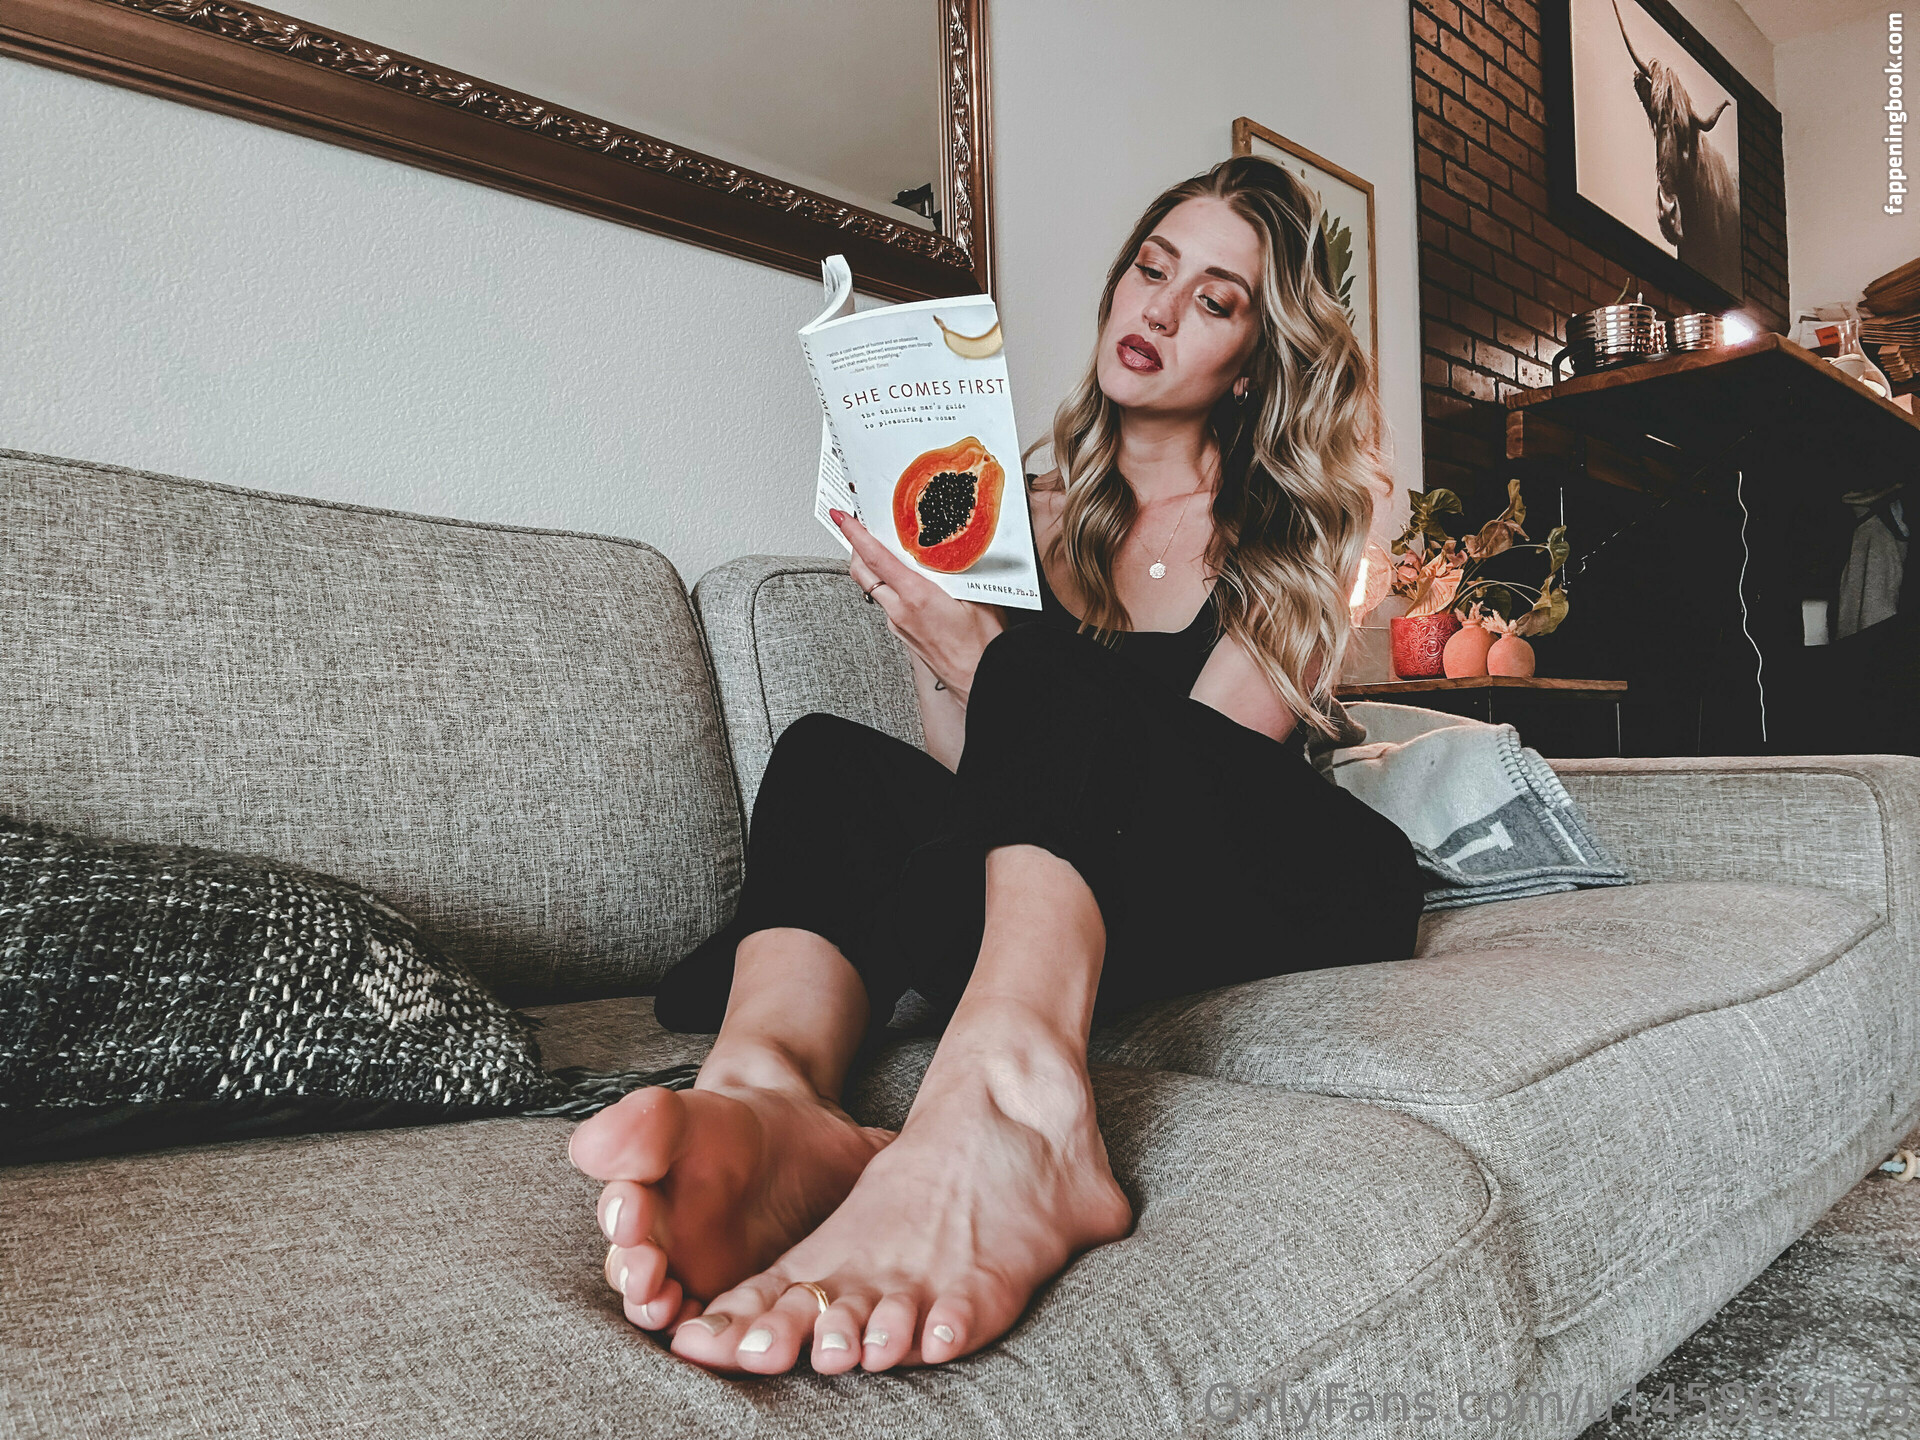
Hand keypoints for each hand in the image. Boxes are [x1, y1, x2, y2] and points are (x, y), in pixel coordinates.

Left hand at [831, 509, 1004, 703]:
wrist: (977, 682)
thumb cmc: (982, 648)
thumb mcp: (979, 597)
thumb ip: (962, 570)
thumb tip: (956, 547)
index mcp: (916, 597)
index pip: (876, 558)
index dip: (856, 534)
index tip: (843, 517)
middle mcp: (900, 611)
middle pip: (862, 572)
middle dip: (856, 546)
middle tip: (858, 527)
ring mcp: (898, 625)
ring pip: (873, 587)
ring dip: (873, 566)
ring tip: (885, 549)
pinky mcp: (903, 634)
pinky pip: (888, 602)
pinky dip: (889, 584)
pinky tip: (905, 579)